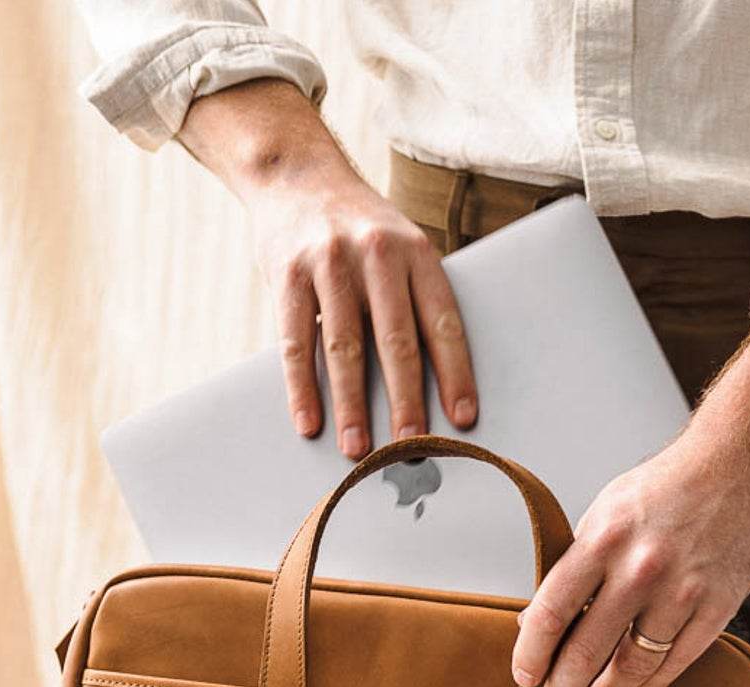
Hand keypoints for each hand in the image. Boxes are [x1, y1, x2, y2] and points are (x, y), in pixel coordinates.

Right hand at [180, 81, 475, 451]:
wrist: (297, 173)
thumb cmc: (360, 229)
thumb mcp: (401, 247)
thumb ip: (416, 299)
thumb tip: (436, 383)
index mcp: (416, 252)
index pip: (442, 322)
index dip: (454, 373)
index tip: (462, 419)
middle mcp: (377, 254)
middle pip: (396, 340)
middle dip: (406, 400)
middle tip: (412, 448)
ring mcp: (329, 262)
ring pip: (346, 346)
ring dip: (352, 405)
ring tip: (358, 450)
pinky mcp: (288, 273)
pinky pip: (297, 341)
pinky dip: (302, 388)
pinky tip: (309, 422)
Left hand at [512, 311, 749, 686]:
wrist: (739, 465)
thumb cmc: (667, 488)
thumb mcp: (607, 511)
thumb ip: (575, 566)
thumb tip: (538, 620)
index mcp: (603, 539)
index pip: (551, 612)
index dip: (532, 654)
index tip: (525, 677)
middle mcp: (641, 567)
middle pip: (587, 649)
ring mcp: (682, 591)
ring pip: (633, 664)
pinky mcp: (718, 605)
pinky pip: (677, 661)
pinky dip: (651, 685)